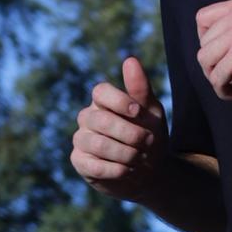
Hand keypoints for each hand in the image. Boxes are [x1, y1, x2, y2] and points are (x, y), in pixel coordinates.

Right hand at [71, 55, 166, 191]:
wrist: (151, 172)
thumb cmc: (149, 136)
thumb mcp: (151, 112)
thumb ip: (140, 89)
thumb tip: (130, 60)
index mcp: (103, 101)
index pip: (100, 92)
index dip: (119, 101)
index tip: (138, 112)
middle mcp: (88, 118)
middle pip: (101, 120)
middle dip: (130, 134)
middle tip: (148, 142)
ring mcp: (81, 140)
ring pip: (98, 144)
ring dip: (126, 154)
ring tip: (139, 158)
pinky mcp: (80, 162)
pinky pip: (93, 166)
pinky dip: (116, 170)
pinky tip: (128, 170)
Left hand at [194, 0, 231, 104]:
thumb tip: (216, 43)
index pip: (203, 18)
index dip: (206, 40)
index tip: (219, 55)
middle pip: (203, 42)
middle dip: (213, 63)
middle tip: (230, 76)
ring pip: (205, 59)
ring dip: (216, 78)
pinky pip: (216, 78)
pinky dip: (223, 91)